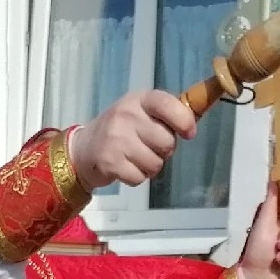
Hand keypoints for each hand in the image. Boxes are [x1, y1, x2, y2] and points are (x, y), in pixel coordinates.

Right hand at [68, 90, 196, 191]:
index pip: (168, 104)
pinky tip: (126, 167)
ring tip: (137, 158)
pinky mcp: (110, 162)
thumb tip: (195, 121)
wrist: (84, 149)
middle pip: (166, 141)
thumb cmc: (122, 130)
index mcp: (139, 100)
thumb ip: (167, 115)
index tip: (189, 133)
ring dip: (151, 166)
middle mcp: (126, 115)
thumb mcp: (141, 112)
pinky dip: (137, 177)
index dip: (184, 121)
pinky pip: (140, 178)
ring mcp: (116, 139)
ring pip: (155, 163)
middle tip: (150, 147)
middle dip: (165, 150)